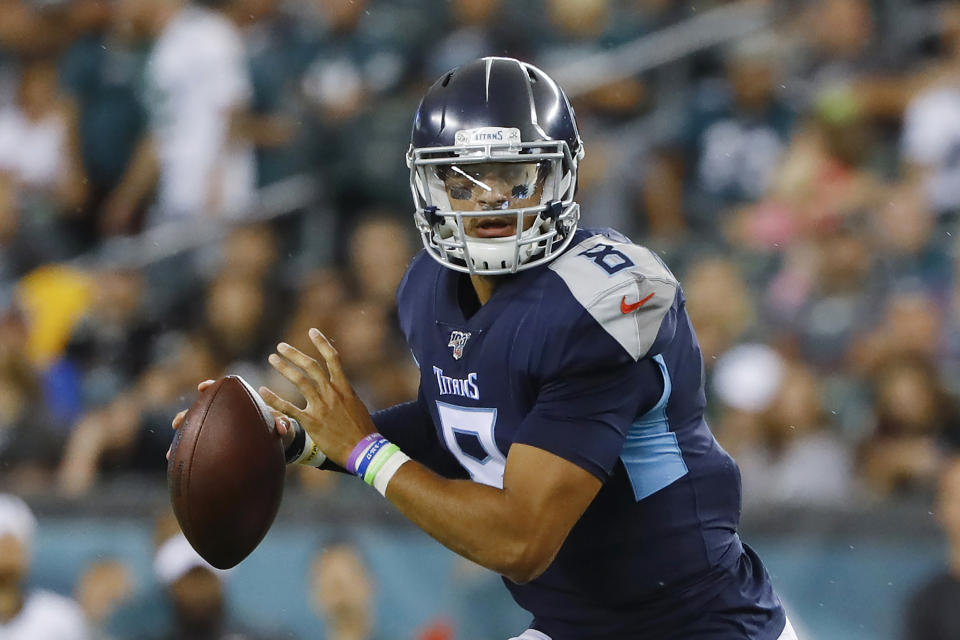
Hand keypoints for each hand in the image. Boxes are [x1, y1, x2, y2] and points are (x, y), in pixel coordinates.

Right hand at [166, 379, 294, 460]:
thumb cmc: (277, 430)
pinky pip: (200, 450)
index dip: (211, 387)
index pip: (222, 392)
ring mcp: (217, 431)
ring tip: (171, 452)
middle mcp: (223, 416)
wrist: (275, 446)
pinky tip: (180, 468)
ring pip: (195, 433)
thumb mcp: (281, 427)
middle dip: (187, 416)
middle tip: (177, 423)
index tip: (203, 387)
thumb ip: (281, 424)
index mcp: (238, 405)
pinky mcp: (215, 446)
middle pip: (200, 412)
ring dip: (183, 442)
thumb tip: (282, 427)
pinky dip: (189, 458)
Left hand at [259, 328, 375, 468]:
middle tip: (281, 346)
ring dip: (284, 367)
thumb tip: (337, 387)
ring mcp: (321, 406)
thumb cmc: (362, 430)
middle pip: (311, 366)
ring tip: (272, 359)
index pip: (333, 358)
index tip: (312, 331)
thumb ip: (344, 394)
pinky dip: (274, 398)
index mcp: (344, 388)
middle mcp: (332, 393)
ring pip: (300, 380)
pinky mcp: (312, 422)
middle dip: (294, 354)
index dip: (322, 343)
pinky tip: (263, 391)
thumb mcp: (356, 406)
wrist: (364, 450)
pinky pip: (289, 407)